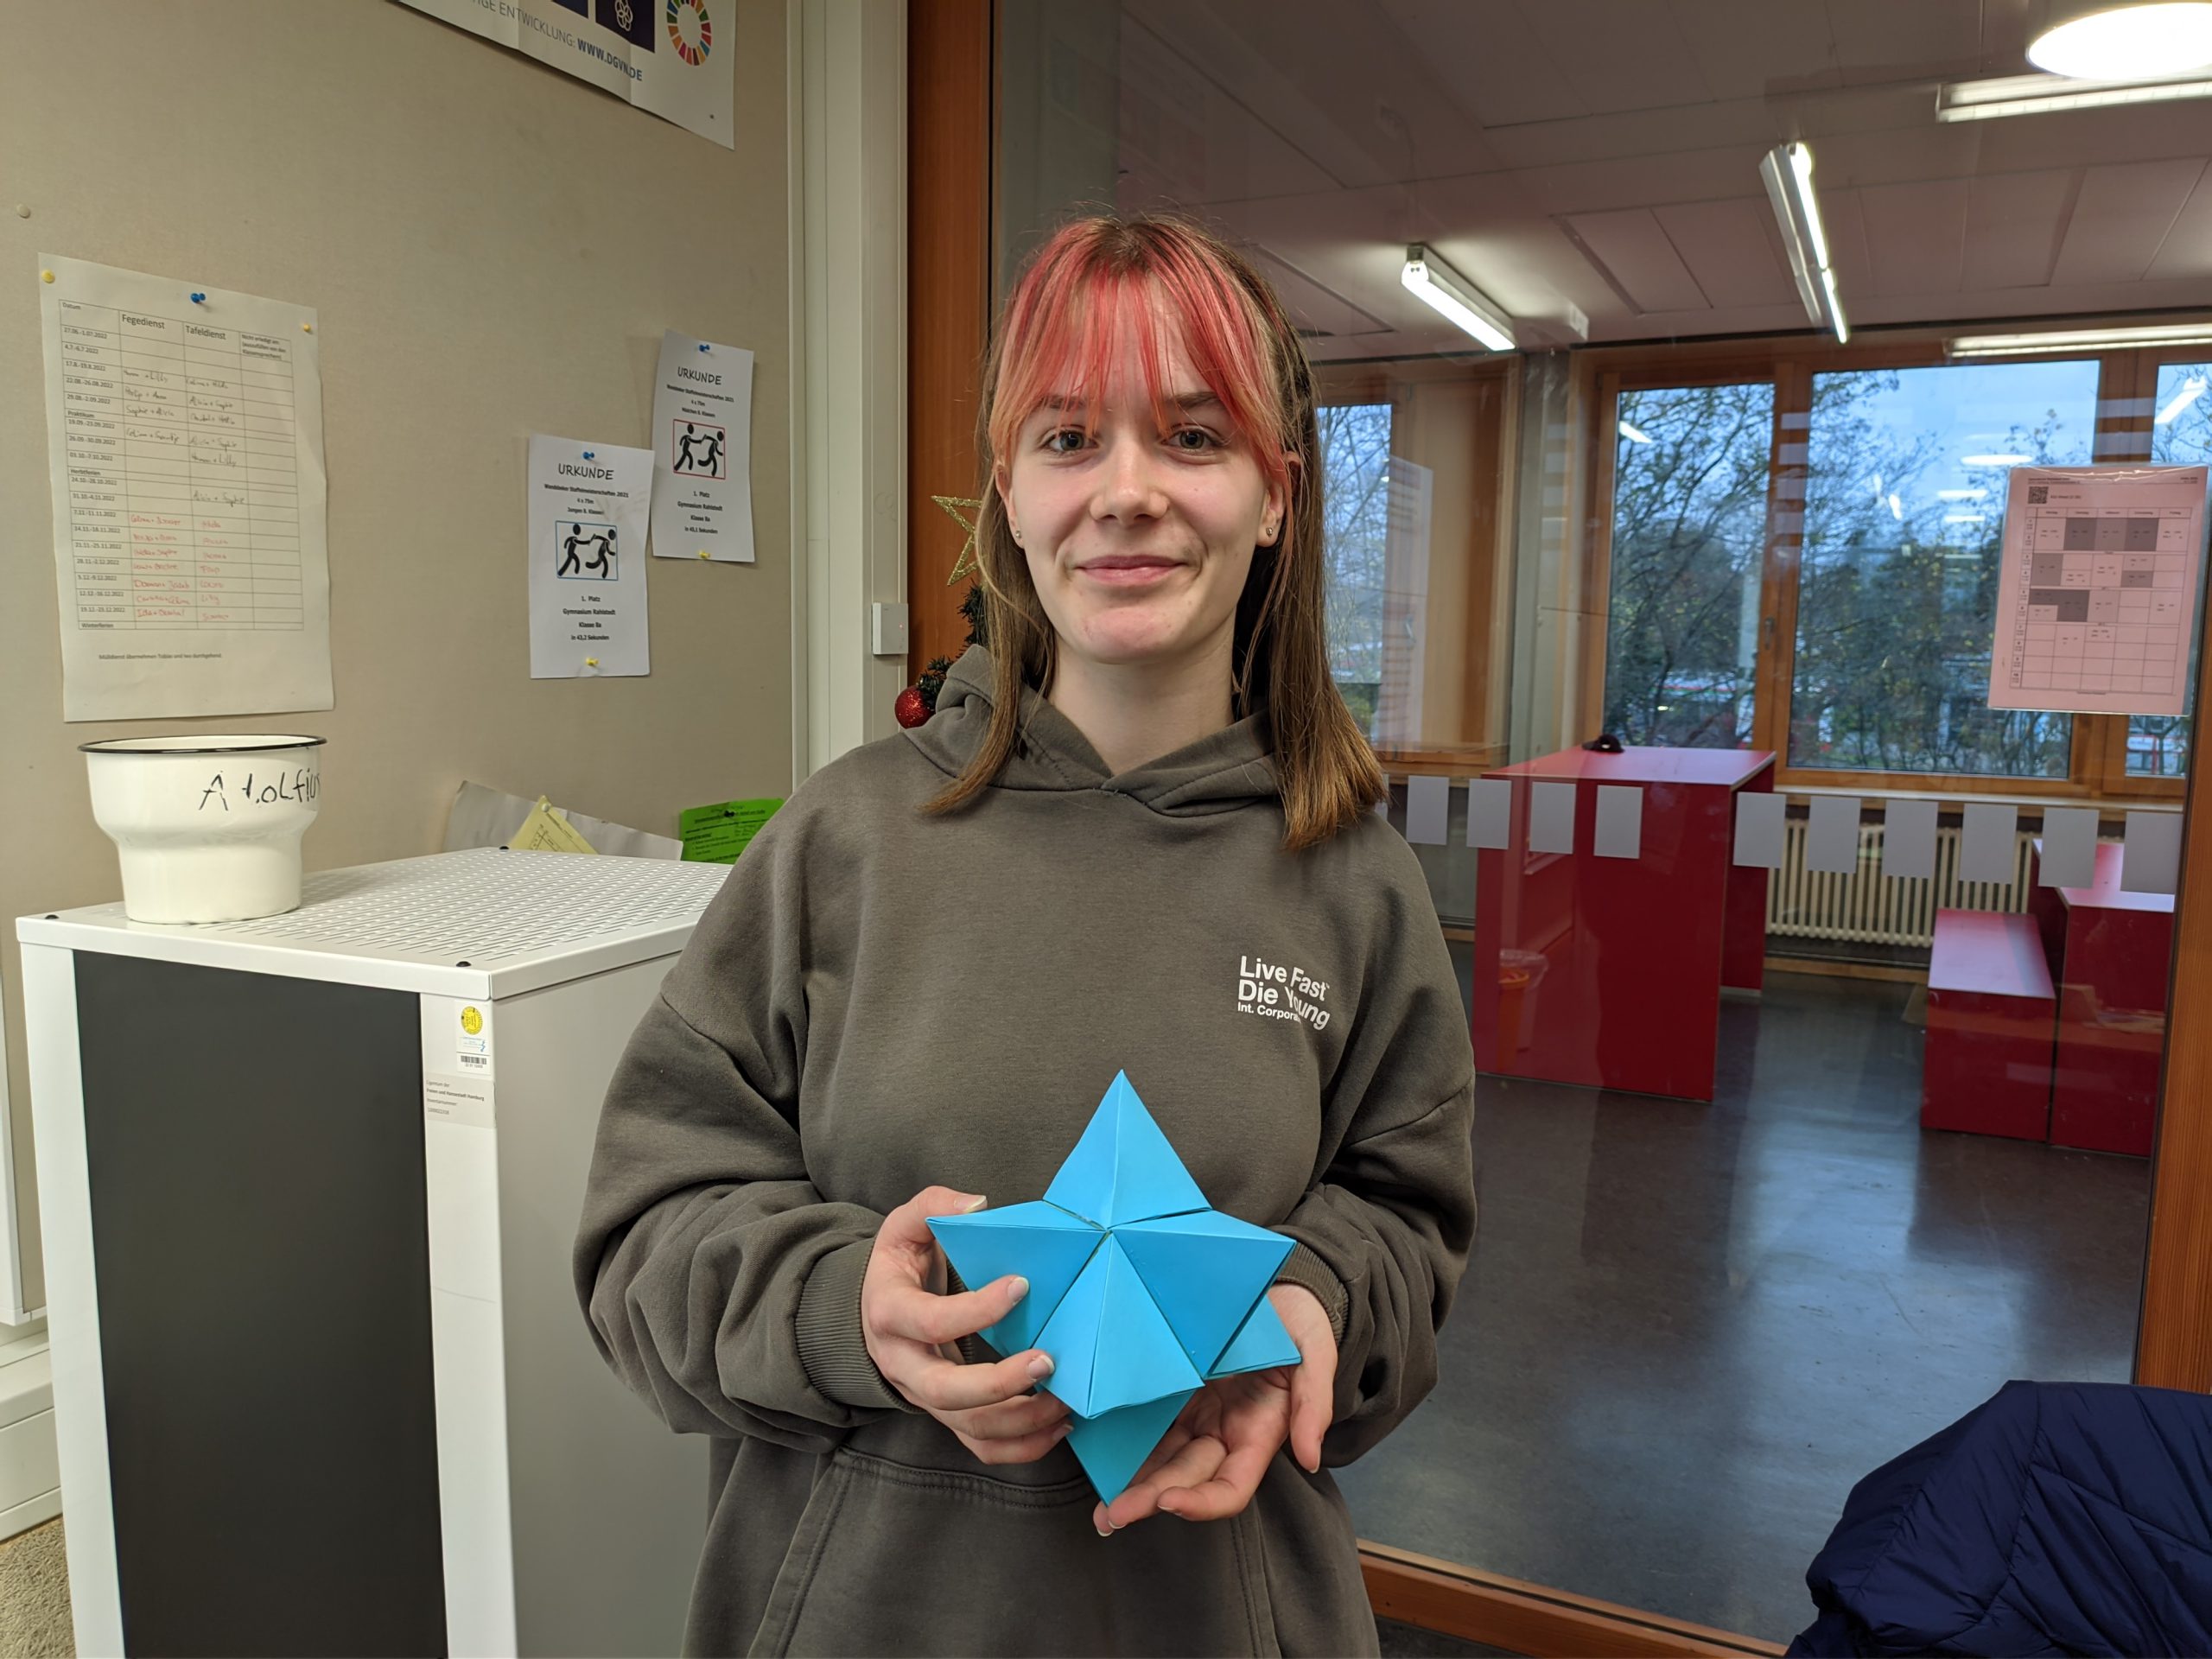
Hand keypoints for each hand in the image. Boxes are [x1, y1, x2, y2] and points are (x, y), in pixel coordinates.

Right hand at [861, 1186, 1070, 1464]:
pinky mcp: (947, 1416)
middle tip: (1048, 1361)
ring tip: (1066, 1398)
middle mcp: (902, 1365)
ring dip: (1021, 1419)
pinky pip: (981, 1447)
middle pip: (945, 1392)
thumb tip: (977, 1204)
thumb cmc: (899, 1265)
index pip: (930, 1321)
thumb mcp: (904, 1226)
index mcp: (889, 1313)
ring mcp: (924, 1397)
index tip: (1021, 1286)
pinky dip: (1022, 1446)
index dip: (975, 1309)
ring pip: (969, 1427)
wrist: (875, 1310)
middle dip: (1000, 1384)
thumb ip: (934, 1206)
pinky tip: (1058, 1424)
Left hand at [1091, 1283, 1336, 1534]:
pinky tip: (1096, 1454)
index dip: (1201, 1502)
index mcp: (1258, 1433)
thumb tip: (1311, 1457)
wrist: (1272, 1286)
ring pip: (1160, 1460)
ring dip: (1131, 1486)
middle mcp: (1222, 1432)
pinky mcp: (1170, 1392)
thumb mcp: (1315, 1354)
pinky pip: (1144, 1424)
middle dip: (1151, 1499)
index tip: (1168, 1501)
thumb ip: (1313, 1404)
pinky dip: (1122, 1445)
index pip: (1231, 1487)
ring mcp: (1193, 1414)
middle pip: (1186, 1479)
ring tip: (1100, 1505)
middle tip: (1113, 1513)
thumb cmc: (1298, 1322)